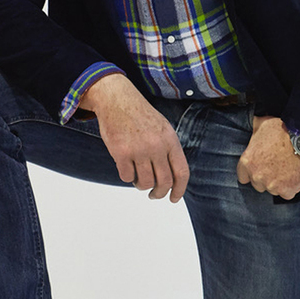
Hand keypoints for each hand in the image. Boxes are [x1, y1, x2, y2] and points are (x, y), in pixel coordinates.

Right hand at [80, 75, 188, 201]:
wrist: (117, 100)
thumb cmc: (140, 116)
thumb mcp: (163, 128)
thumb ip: (169, 151)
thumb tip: (172, 178)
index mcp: (170, 140)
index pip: (181, 172)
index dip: (180, 190)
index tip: (174, 198)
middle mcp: (157, 146)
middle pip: (164, 182)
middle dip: (159, 193)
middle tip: (154, 195)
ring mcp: (139, 150)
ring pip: (145, 183)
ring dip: (141, 185)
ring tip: (138, 178)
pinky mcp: (121, 152)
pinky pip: (126, 177)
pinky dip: (126, 176)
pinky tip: (125, 167)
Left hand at [236, 116, 299, 199]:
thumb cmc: (284, 130)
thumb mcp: (262, 124)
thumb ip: (255, 130)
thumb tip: (253, 123)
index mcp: (247, 162)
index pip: (243, 177)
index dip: (253, 172)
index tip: (261, 168)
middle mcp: (256, 176)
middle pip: (259, 185)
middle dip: (267, 178)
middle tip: (278, 167)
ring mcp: (271, 185)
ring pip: (273, 190)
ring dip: (280, 183)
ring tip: (289, 169)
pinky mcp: (287, 190)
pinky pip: (287, 194)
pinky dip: (292, 187)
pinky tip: (296, 176)